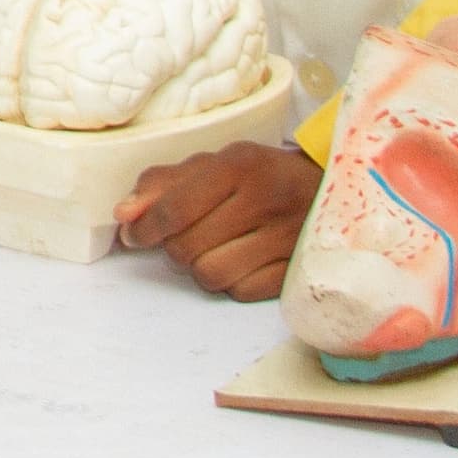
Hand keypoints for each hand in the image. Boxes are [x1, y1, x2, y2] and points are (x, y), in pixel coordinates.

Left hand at [116, 141, 323, 300]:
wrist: (334, 190)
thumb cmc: (259, 177)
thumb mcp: (212, 166)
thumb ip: (161, 185)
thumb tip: (124, 215)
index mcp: (239, 164)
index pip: (174, 210)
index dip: (144, 229)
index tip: (136, 236)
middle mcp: (267, 197)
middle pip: (187, 247)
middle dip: (176, 247)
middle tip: (189, 236)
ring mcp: (288, 236)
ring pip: (212, 275)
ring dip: (203, 268)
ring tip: (216, 249)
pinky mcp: (300, 269)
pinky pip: (242, 292)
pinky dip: (233, 283)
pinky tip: (243, 262)